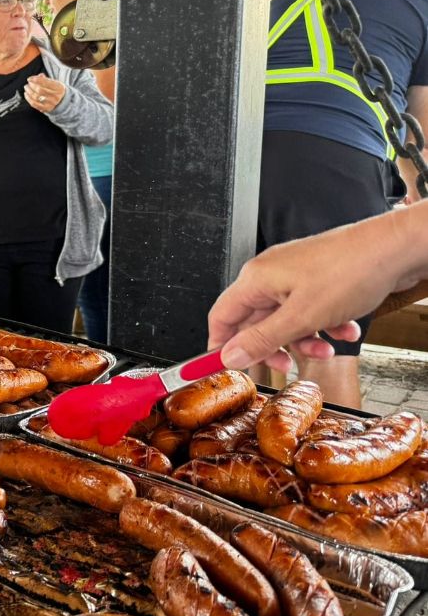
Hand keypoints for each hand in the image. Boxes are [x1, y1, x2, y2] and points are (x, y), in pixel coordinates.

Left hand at [24, 74, 65, 113]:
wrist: (63, 102)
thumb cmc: (57, 90)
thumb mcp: (55, 83)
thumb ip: (46, 79)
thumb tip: (39, 76)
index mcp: (58, 87)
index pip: (45, 82)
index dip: (36, 80)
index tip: (29, 79)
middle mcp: (55, 96)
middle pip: (40, 90)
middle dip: (31, 86)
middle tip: (28, 84)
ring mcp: (50, 103)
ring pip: (36, 97)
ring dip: (29, 92)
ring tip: (26, 88)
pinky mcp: (46, 109)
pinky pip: (34, 104)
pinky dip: (28, 99)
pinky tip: (26, 94)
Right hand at [208, 210, 418, 370]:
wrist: (396, 249)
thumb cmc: (351, 270)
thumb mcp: (301, 317)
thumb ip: (262, 339)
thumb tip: (230, 356)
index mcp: (256, 279)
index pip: (221, 317)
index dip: (221, 345)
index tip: (226, 367)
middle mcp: (270, 275)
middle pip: (256, 321)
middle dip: (274, 346)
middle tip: (285, 365)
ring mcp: (294, 275)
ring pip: (286, 318)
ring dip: (304, 339)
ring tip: (327, 348)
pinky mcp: (316, 278)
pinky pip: (309, 309)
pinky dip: (323, 324)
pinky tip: (344, 329)